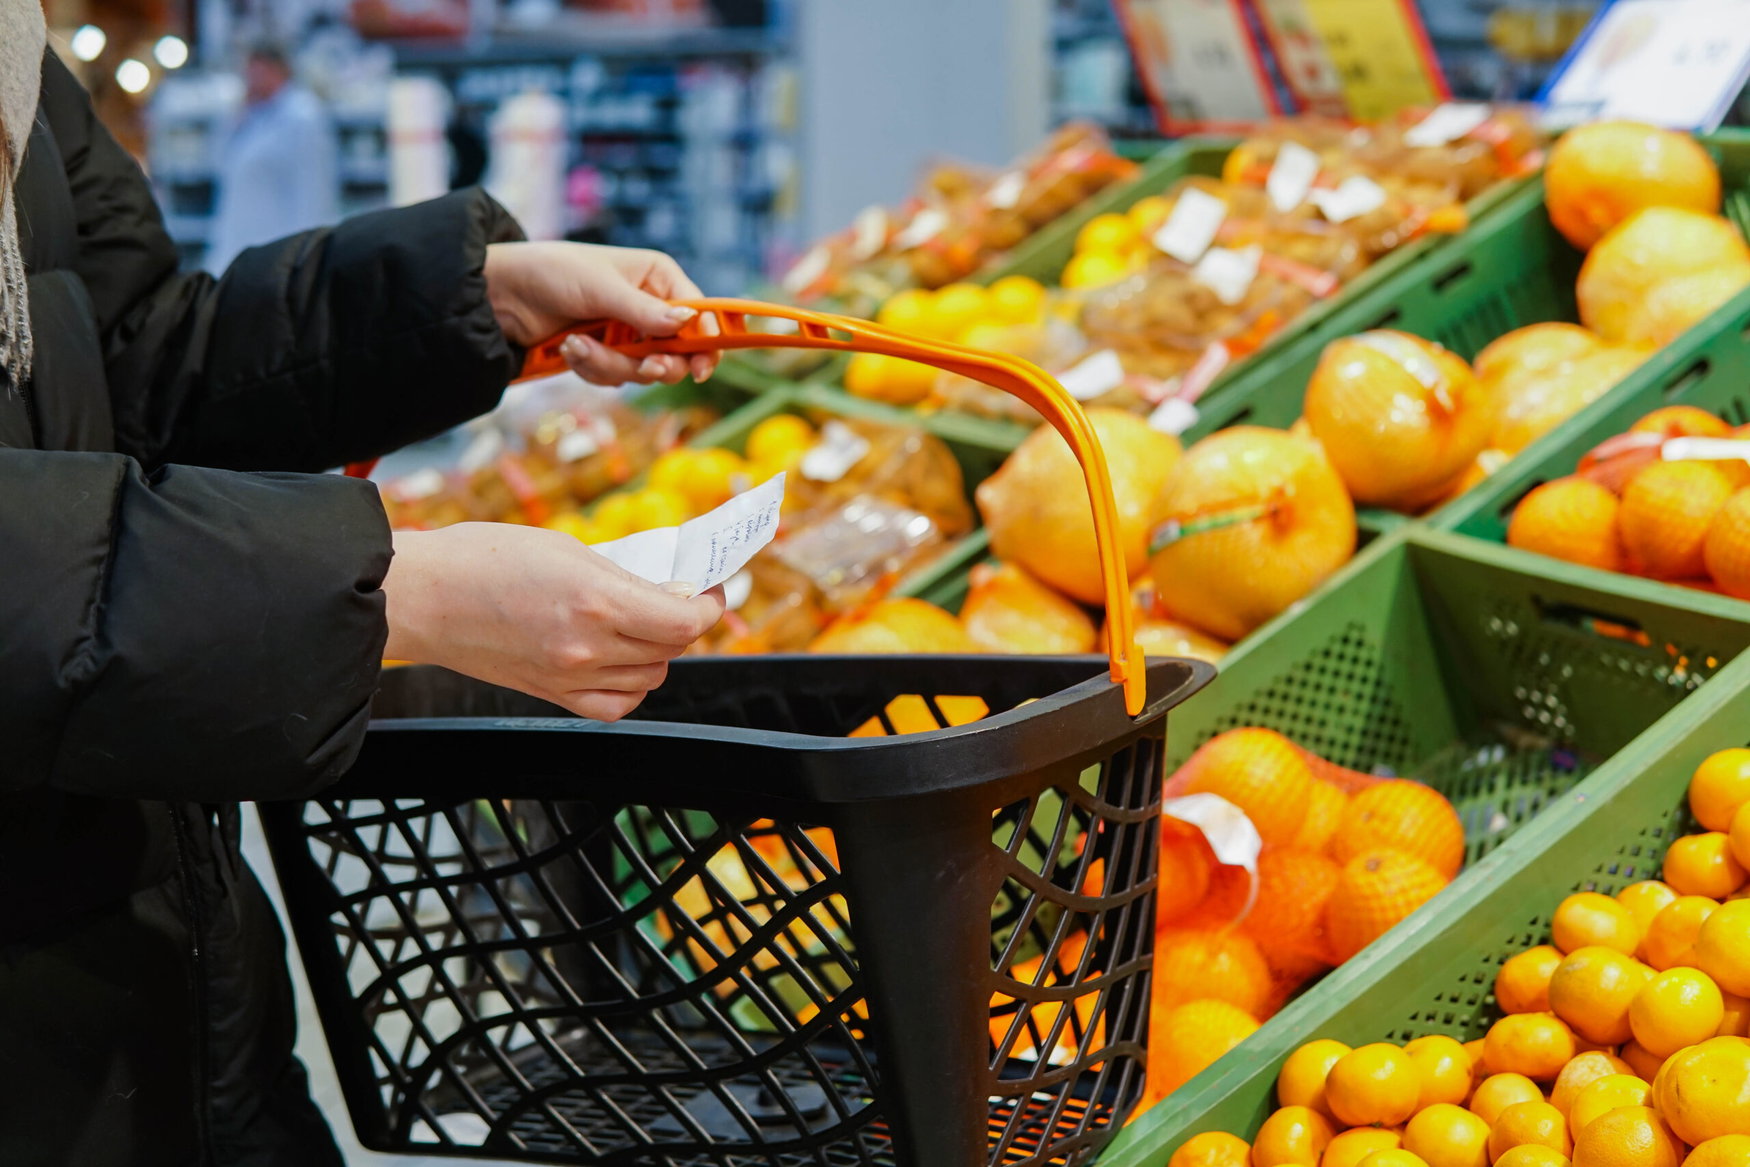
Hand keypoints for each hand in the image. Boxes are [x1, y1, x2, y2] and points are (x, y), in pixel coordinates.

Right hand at [381, 523, 724, 720]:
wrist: (422, 597)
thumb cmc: (483, 558)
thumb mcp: (567, 548)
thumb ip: (622, 577)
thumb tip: (666, 595)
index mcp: (597, 602)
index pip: (683, 623)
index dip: (707, 607)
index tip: (708, 592)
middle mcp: (589, 647)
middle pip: (670, 650)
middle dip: (681, 624)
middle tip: (673, 600)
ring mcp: (570, 677)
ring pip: (649, 678)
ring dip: (657, 652)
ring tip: (641, 625)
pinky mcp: (551, 695)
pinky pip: (615, 705)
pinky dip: (630, 686)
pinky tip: (620, 662)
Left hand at [484, 241, 717, 385]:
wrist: (501, 294)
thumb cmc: (552, 273)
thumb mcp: (601, 289)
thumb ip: (645, 312)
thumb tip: (690, 323)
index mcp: (658, 278)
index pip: (700, 314)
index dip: (706, 342)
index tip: (700, 369)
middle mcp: (649, 306)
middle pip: (678, 353)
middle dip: (654, 363)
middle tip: (645, 367)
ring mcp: (628, 333)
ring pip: (642, 371)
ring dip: (609, 364)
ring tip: (576, 344)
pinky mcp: (606, 354)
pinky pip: (615, 378)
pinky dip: (592, 368)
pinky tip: (569, 348)